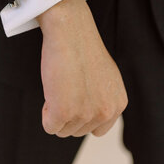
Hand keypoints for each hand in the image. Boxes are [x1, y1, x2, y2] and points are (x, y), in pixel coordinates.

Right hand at [37, 0, 127, 137]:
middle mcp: (105, 112)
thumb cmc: (82, 48)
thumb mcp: (105, 76)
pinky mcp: (64, 112)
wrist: (71, 31)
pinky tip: (52, 90)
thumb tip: (90, 116)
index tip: (76, 98)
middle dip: (67, 114)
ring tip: (60, 85)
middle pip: (78, 131)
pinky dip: (45, 112)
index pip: (98, 130)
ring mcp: (85, 113)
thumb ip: (102, 98)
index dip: (82, 116)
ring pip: (63, 130)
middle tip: (66, 86)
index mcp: (118, 104)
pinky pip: (50, 126)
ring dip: (55, 112)